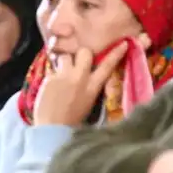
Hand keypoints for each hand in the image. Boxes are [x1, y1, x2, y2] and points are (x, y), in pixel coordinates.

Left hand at [33, 33, 150, 126]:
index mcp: (93, 87)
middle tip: (77, 61)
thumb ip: (90, 85)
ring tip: (62, 73)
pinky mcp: (49, 78)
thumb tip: (89, 73)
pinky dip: (53, 75)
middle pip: (84, 52)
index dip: (116, 54)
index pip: (107, 66)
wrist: (52, 128)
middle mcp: (79, 78)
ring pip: (65, 56)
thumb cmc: (71, 120)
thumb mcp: (88, 102)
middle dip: (82, 53)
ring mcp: (63, 76)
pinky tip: (51, 86)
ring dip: (64, 62)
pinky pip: (52, 69)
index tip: (123, 43)